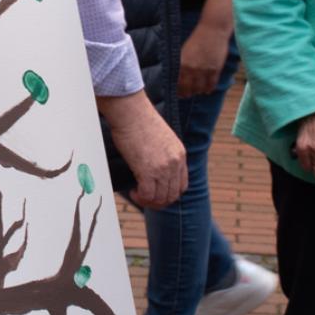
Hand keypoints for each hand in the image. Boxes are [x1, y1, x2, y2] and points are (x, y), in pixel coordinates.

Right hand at [98, 94, 186, 209]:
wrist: (131, 112)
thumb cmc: (140, 120)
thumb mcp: (161, 138)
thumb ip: (164, 154)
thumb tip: (154, 167)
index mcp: (180, 154)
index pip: (182, 185)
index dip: (170, 194)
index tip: (157, 193)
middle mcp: (175, 162)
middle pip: (173, 195)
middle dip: (159, 202)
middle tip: (145, 198)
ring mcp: (163, 168)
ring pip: (161, 198)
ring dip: (149, 202)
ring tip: (138, 195)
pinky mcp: (148, 171)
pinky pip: (148, 195)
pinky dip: (140, 198)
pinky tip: (134, 191)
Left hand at [177, 24, 228, 97]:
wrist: (213, 30)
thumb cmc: (198, 38)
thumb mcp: (185, 51)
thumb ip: (182, 63)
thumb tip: (179, 75)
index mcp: (182, 63)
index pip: (178, 83)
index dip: (178, 90)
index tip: (178, 94)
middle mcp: (192, 69)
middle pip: (188, 88)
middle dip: (187, 93)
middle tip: (186, 96)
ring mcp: (204, 70)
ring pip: (200, 88)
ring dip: (198, 92)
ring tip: (197, 92)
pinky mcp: (215, 69)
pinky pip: (211, 84)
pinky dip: (209, 89)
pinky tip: (207, 91)